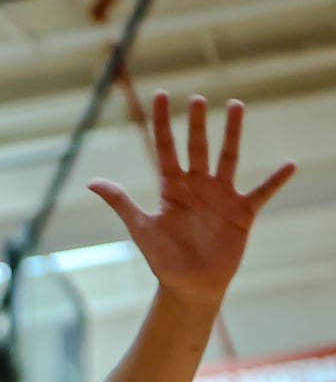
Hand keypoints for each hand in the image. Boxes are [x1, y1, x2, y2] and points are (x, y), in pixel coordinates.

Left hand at [90, 93, 294, 304]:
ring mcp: (222, 196)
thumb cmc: (163, 258)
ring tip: (235, 106)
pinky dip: (276, 180)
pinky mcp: (242, 212)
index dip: (162, 123)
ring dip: (232, 133)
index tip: (161, 95)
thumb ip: (121, 202)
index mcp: (173, 188)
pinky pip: (262, 192)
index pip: (166, 148)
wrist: (188, 286)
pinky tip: (289, 165)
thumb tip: (92, 182)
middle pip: (197, 147)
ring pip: (229, 157)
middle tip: (196, 98)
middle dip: (196, 123)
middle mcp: (198, 185)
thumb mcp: (141, 228)